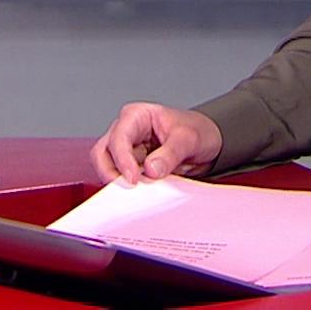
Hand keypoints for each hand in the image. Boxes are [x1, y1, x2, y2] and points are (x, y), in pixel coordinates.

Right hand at [90, 103, 222, 184]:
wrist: (208, 142)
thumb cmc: (197, 131)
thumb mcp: (189, 139)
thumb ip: (170, 153)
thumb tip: (151, 170)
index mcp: (137, 116)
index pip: (119, 137)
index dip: (122, 159)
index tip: (133, 179)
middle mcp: (127, 131)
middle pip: (102, 152)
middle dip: (109, 172)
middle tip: (127, 189)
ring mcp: (128, 149)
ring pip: (107, 167)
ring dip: (118, 181)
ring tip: (138, 192)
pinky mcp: (133, 166)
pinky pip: (122, 178)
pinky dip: (127, 188)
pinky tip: (141, 194)